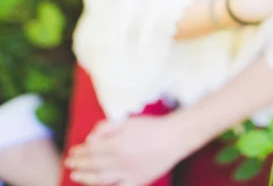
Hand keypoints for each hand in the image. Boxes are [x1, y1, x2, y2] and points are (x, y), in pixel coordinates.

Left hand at [64, 113, 186, 185]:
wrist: (174, 138)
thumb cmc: (150, 127)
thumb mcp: (127, 121)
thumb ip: (106, 128)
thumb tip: (89, 139)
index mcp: (118, 144)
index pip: (92, 150)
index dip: (80, 151)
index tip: (72, 150)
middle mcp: (121, 161)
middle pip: (94, 164)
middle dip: (79, 163)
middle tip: (69, 162)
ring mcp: (129, 174)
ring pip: (101, 179)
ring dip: (86, 178)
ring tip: (76, 175)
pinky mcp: (138, 182)